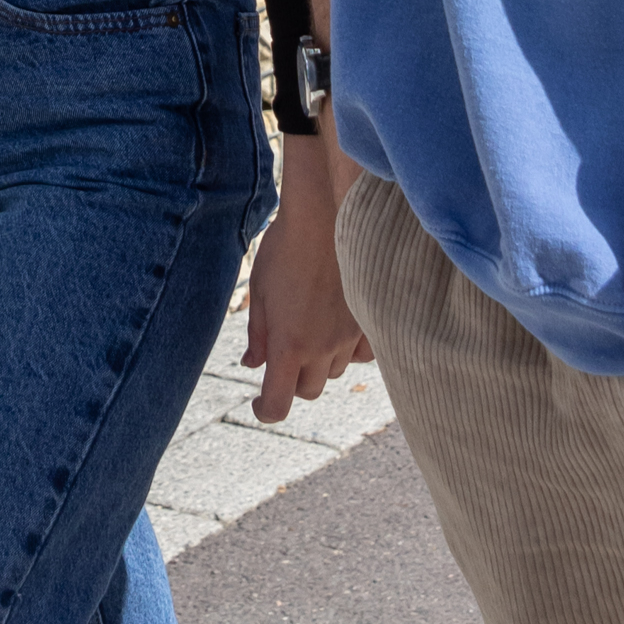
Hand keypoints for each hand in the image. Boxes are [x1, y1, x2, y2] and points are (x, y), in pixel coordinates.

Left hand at [244, 132, 371, 420]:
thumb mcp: (260, 291)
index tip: (260, 403)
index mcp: (288, 345)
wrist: (327, 213)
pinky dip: (349, 349)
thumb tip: (253, 364)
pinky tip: (338, 327)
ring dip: (320, 362)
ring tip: (310, 330)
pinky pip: (363, 353)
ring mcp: (351, 335)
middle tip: (283, 357)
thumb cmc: (285, 248)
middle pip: (308, 390)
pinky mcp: (370, 319)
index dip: (266, 411)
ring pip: (336, 371)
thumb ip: (258, 334)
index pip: (278, 404)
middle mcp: (322, 348)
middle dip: (292, 381)